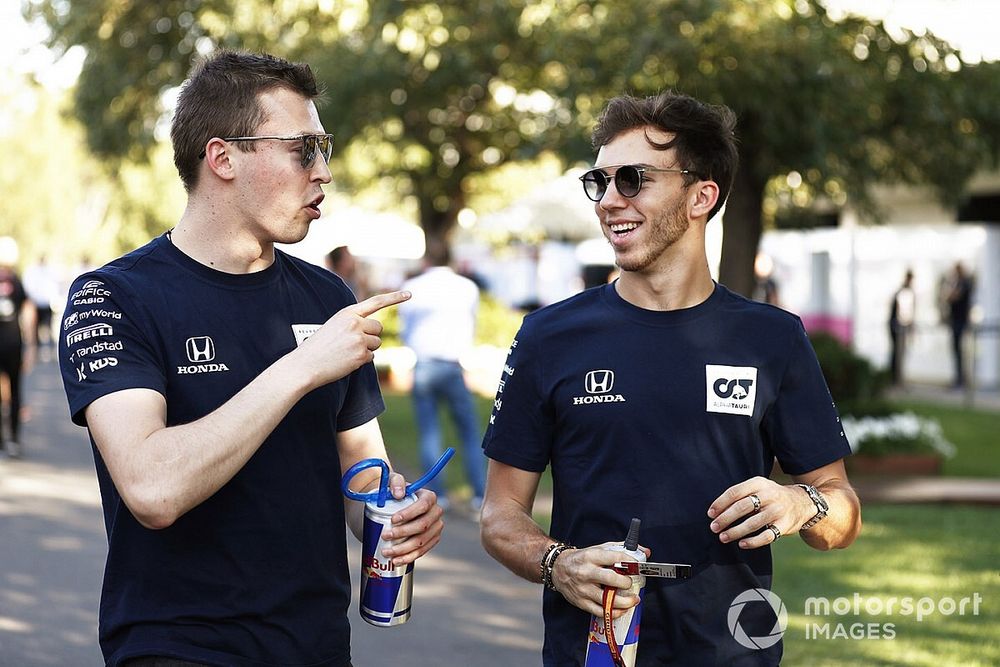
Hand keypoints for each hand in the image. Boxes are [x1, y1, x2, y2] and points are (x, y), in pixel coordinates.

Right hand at [294, 290, 409, 386]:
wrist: (305, 364)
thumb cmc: (317, 347)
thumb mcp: (333, 326)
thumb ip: (352, 323)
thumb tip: (372, 332)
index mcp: (347, 313)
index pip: (375, 302)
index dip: (394, 298)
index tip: (409, 294)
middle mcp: (355, 323)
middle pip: (378, 327)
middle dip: (371, 335)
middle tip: (354, 343)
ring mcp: (359, 339)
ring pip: (376, 343)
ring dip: (367, 348)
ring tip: (346, 352)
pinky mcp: (361, 354)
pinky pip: (371, 357)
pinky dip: (361, 360)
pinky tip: (346, 361)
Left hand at [379, 487, 443, 565]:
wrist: (395, 505)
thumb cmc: (394, 493)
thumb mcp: (393, 481)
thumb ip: (395, 481)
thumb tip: (399, 494)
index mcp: (429, 497)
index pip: (423, 506)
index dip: (409, 514)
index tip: (392, 520)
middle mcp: (436, 513)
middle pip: (422, 526)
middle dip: (403, 533)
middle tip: (385, 536)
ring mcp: (435, 528)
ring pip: (421, 542)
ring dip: (403, 549)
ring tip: (387, 552)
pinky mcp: (431, 541)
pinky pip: (421, 552)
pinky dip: (408, 558)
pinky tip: (396, 561)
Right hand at [550, 542, 647, 617]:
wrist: (558, 568)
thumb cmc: (582, 559)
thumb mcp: (598, 549)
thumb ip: (621, 549)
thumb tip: (645, 551)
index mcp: (591, 556)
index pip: (615, 557)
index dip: (630, 562)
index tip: (638, 566)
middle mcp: (586, 572)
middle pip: (612, 579)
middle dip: (627, 583)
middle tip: (631, 583)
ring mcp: (583, 589)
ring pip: (607, 599)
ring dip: (625, 602)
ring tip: (634, 599)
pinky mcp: (581, 602)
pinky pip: (600, 611)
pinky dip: (614, 612)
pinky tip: (622, 609)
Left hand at [707, 476, 813, 548]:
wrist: (802, 502)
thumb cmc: (771, 496)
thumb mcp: (758, 487)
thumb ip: (741, 495)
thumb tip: (716, 511)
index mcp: (758, 483)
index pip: (735, 492)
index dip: (720, 503)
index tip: (710, 514)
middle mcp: (769, 495)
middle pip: (742, 507)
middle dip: (725, 518)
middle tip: (713, 527)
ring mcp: (778, 510)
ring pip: (753, 523)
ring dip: (735, 531)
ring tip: (723, 537)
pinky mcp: (785, 525)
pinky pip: (767, 536)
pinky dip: (753, 541)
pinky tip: (742, 544)